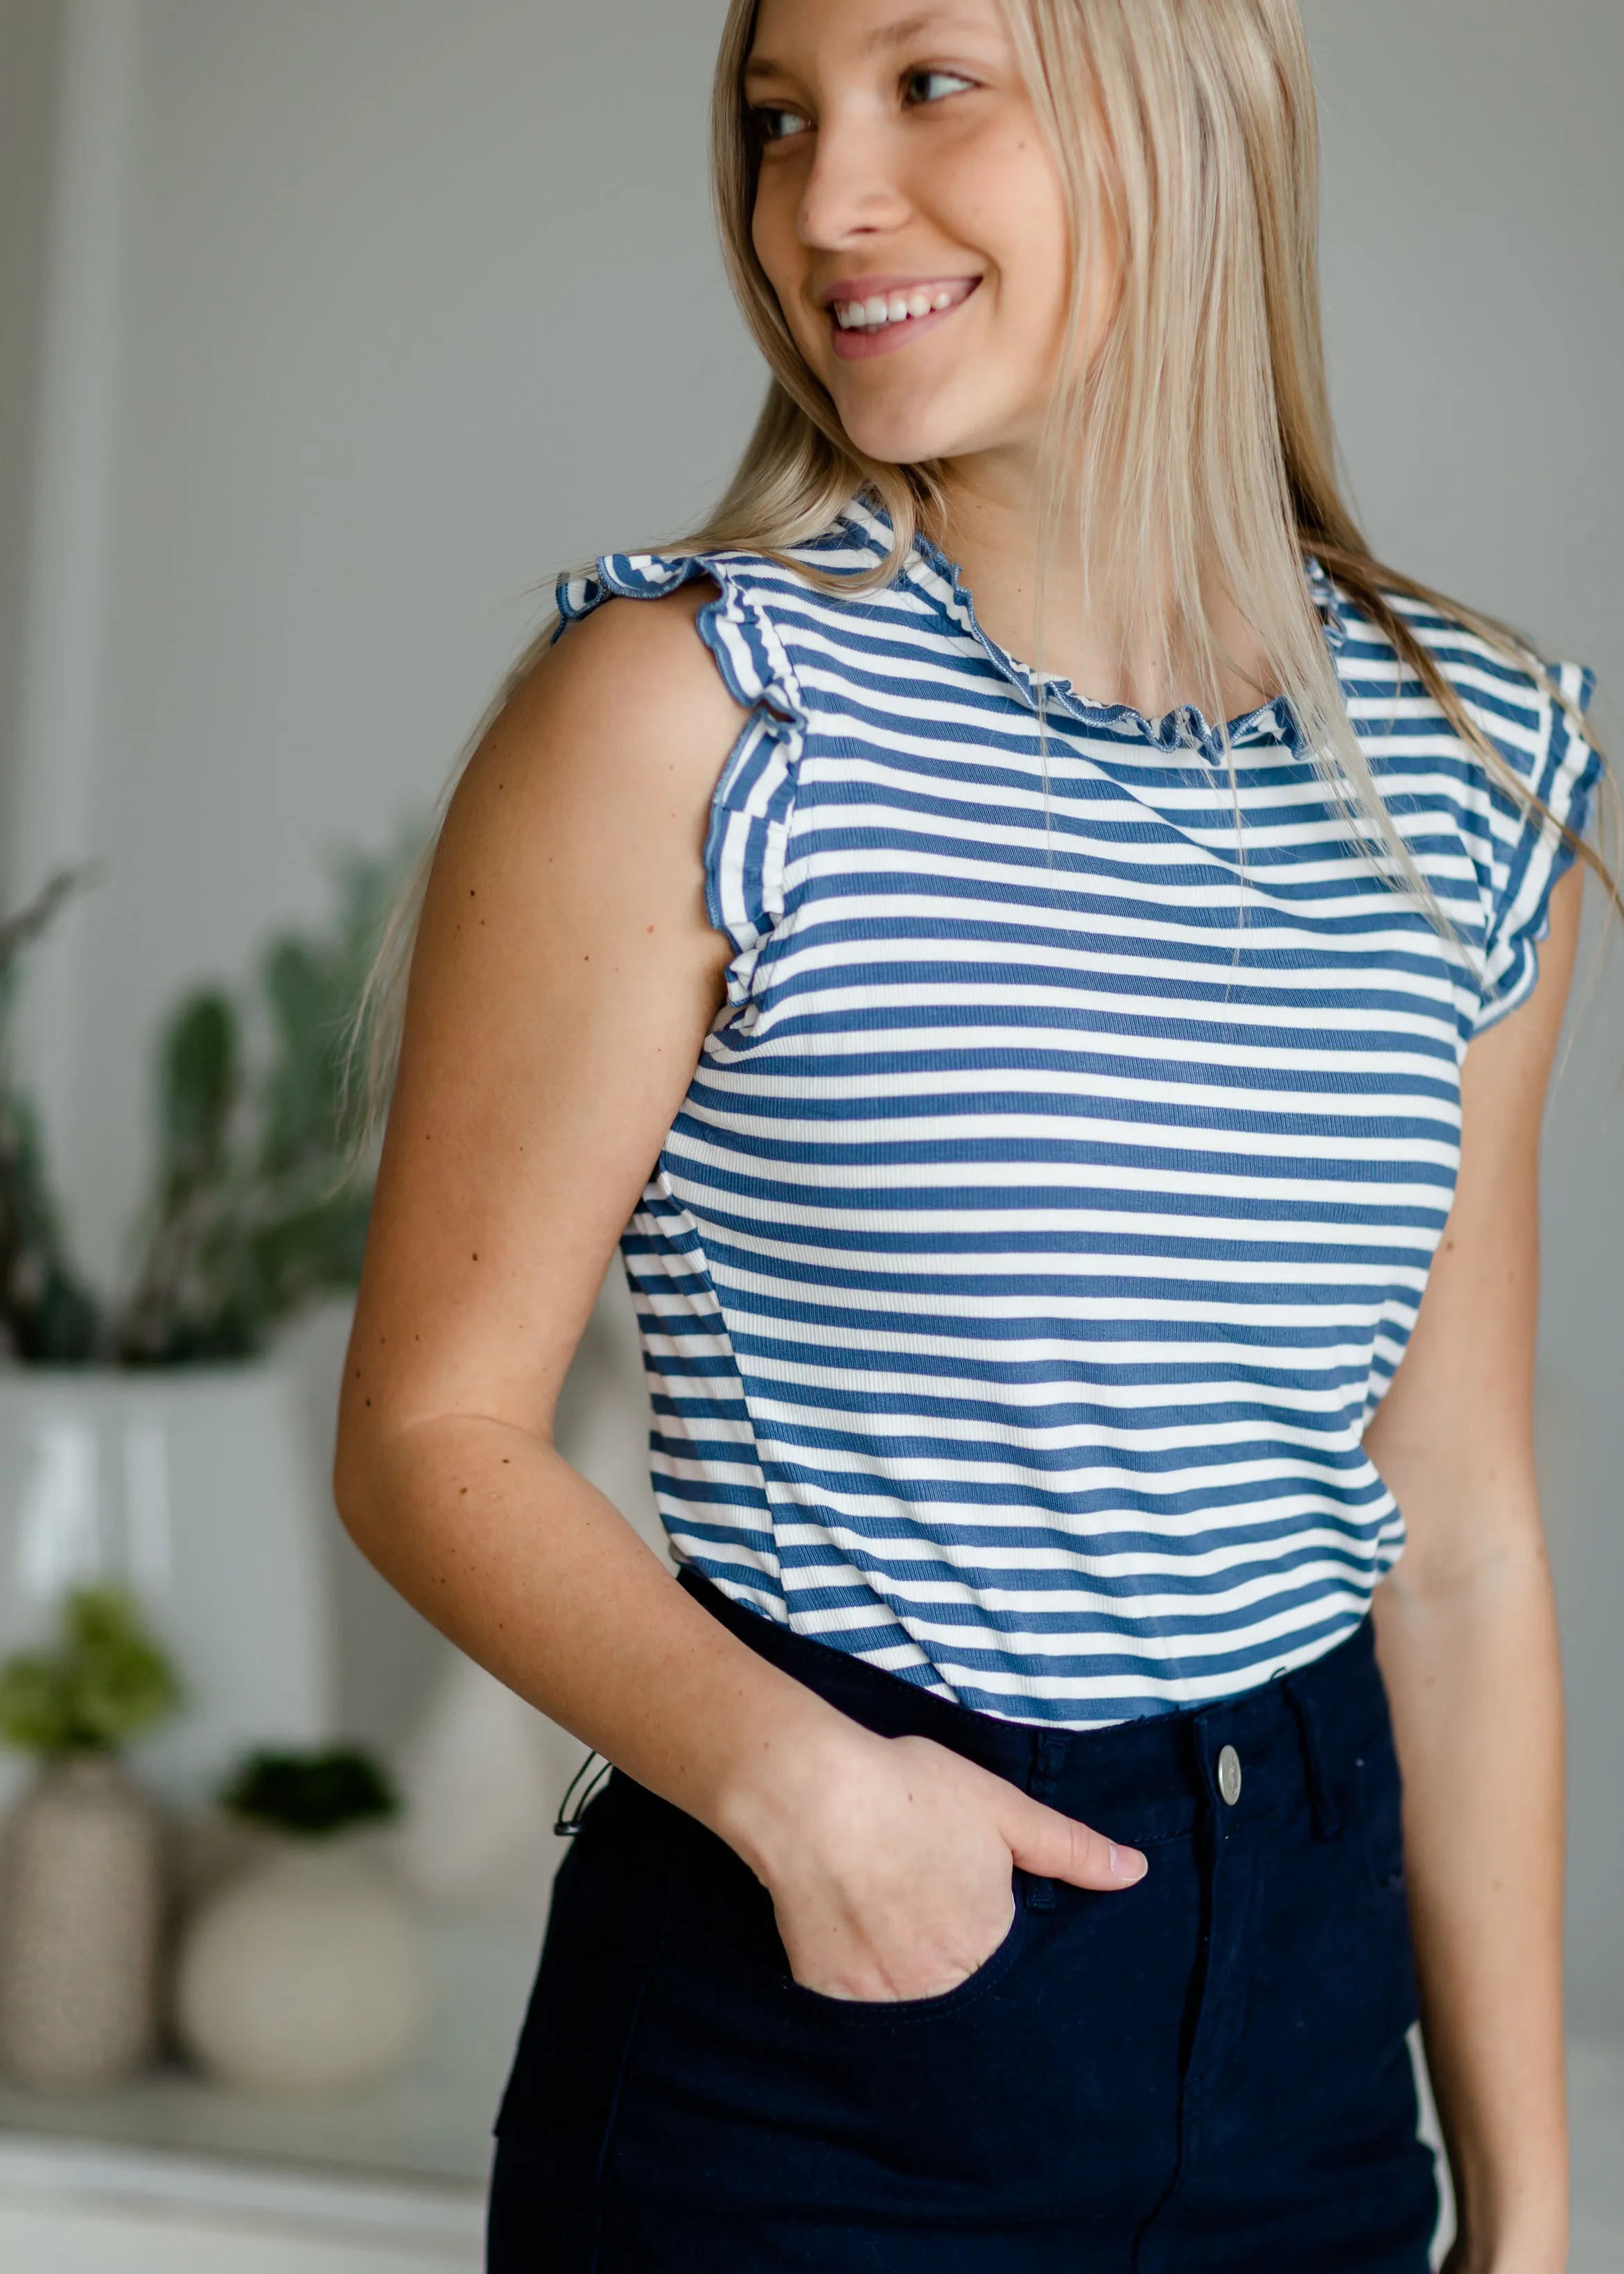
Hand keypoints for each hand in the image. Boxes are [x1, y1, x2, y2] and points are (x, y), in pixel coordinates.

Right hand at [724, 1720, 1146, 2003]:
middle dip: (962, 1975)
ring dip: (916, 1987)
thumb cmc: (911, 1794)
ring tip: (901, 1935)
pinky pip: (859, 2012)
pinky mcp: (829, 1996)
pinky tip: (860, 1944)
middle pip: (964, 2000)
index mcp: (989, 1947)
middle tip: (937, 1925)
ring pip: (914, 2011)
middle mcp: (940, 1988)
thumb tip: (1136, 1873)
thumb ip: (1071, 1849)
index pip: (1014, 1978)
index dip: (999, 1948)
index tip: (983, 1923)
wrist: (809, 1796)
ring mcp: (882, 2000)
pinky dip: (866, 1987)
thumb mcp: (1002, 1809)